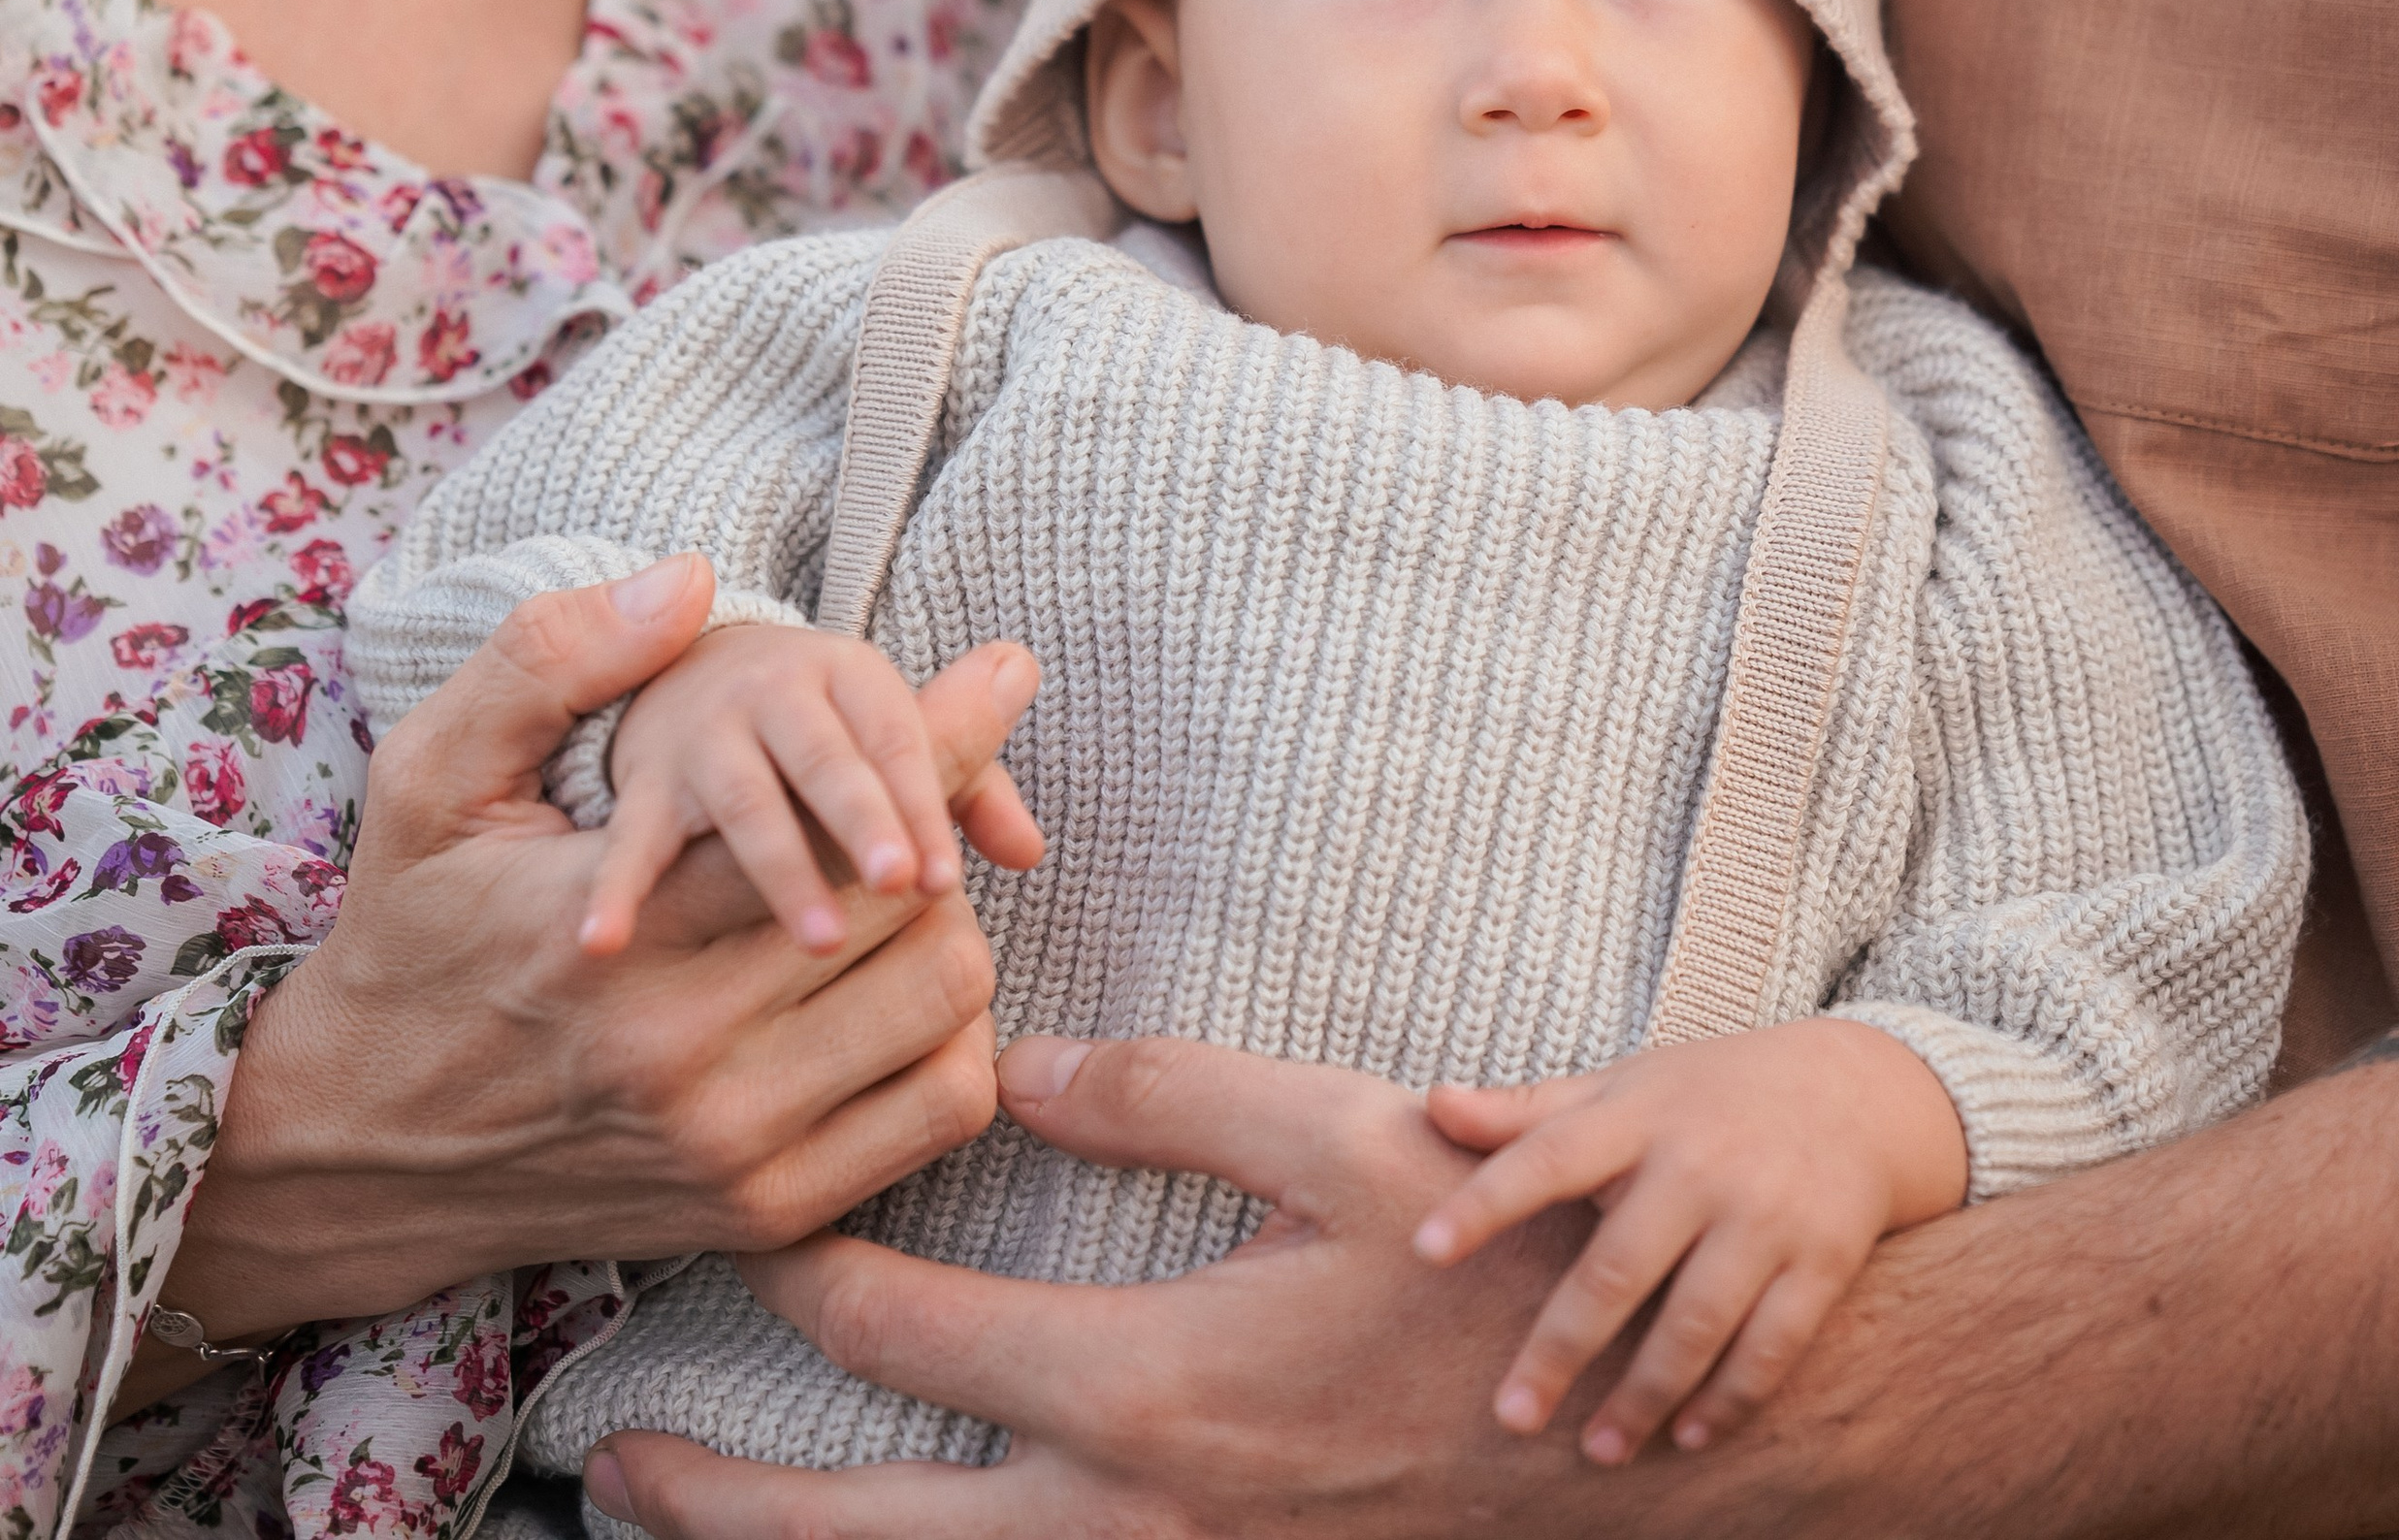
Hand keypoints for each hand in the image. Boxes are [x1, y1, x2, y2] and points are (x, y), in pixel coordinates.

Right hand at [157, 568, 1033, 1338]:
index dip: (937, 734)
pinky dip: (951, 1038)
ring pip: (946, 1007)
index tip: (992, 679)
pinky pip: (937, 1114)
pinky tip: (894, 989)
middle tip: (918, 790)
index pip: (837, 815)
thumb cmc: (410, 935)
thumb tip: (686, 579)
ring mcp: (729, 1150)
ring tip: (901, 885)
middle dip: (937, 824)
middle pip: (915, 908)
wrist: (358, 1145)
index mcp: (612, 937)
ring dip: (949, 927)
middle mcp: (680, 1057)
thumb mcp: (431, 775)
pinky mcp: (762, 1215)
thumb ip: (548, 661)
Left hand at [581, 1037, 1600, 1537]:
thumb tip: (1024, 1066)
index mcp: (1146, 1392)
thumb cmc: (1491, 1281)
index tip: (755, 1216)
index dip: (817, 1263)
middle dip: (730, 1499)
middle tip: (610, 1466)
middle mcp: (1127, 1520)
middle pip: (873, 1531)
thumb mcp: (1349, 1145)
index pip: (911, 1332)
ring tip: (692, 1524)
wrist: (1626, 1447)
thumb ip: (1175, 1095)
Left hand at [1416, 1018, 1967, 1462]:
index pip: (1545, 1156)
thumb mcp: (1624, 1085)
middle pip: (1616, 1268)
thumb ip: (1529, 1109)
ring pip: (1694, 1323)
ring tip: (1596, 1450)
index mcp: (1637, 1115)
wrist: (1858, 1093)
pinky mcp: (1822, 1262)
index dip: (1484, 1201)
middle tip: (1511, 1418)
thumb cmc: (1709, 1096)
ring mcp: (1764, 1215)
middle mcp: (1698, 1165)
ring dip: (1643, 1397)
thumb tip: (1430, 1106)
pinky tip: (1687, 1437)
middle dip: (1561, 1348)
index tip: (1424, 1250)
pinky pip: (1771, 1346)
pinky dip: (1728, 1399)